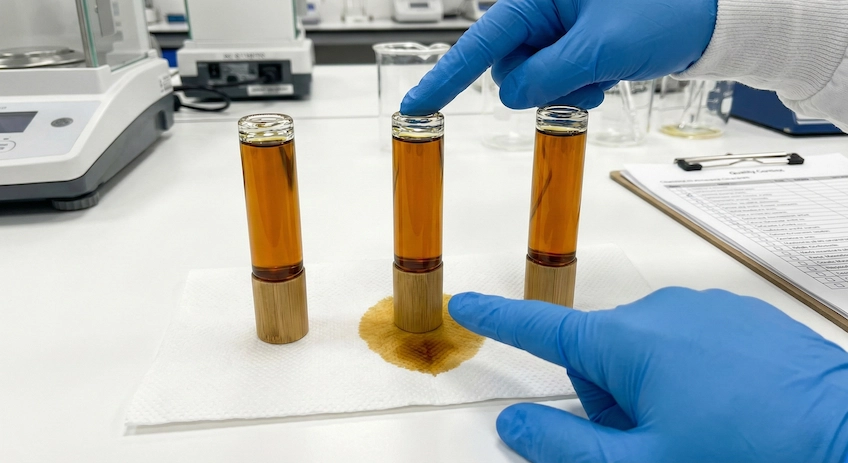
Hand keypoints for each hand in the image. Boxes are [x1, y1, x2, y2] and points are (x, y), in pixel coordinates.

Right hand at [401, 0, 716, 114]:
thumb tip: (513, 95)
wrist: (712, 18)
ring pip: (531, 78)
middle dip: (539, 83)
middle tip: (583, 76)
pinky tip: (603, 74)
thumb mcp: (600, 49)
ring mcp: (557, 27)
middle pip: (506, 66)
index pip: (482, 41)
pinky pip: (553, 79)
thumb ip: (546, 76)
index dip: (446, 76)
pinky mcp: (572, 43)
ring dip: (562, 88)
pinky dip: (575, 87)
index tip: (417, 103)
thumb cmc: (667, 10)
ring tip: (602, 72)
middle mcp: (542, 7)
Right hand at [448, 288, 847, 462]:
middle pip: (598, 354)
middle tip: (648, 440)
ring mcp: (705, 311)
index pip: (541, 328)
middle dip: (607, 397)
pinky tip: (726, 412)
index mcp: (626, 342)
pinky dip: (690, 377)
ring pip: (645, 351)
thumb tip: (515, 427)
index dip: (498, 319)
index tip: (467, 304)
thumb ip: (564, 448)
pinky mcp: (740, 318)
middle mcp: (661, 312)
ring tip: (698, 429)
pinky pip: (689, 343)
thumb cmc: (749, 452)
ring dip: (650, 391)